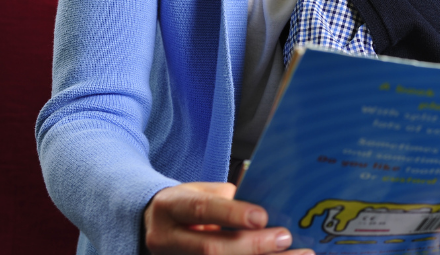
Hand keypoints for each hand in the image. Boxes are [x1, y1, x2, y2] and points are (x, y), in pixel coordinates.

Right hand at [143, 182, 313, 254]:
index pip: (201, 209)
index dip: (231, 214)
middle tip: (285, 238)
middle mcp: (168, 239)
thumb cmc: (186, 204)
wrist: (154, 224)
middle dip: (253, 246)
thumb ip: (227, 198)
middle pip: (211, 248)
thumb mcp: (200, 190)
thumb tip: (266, 208)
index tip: (262, 217)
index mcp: (171, 207)